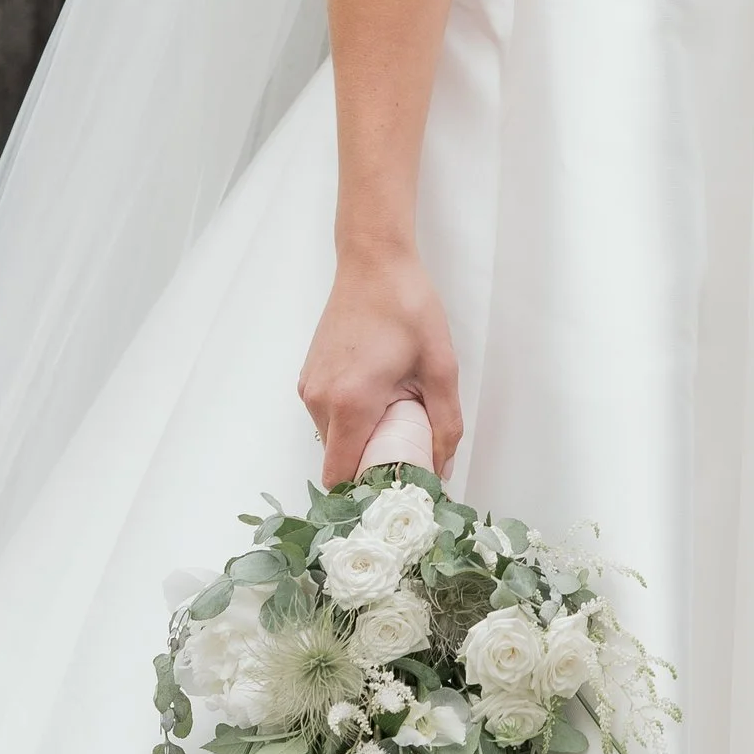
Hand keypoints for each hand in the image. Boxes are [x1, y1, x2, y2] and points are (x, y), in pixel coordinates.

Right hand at [298, 245, 463, 485]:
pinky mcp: (308, 377)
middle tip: (406, 451)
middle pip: (338, 461)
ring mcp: (309, 388)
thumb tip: (443, 470)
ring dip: (361, 438)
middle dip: (370, 464)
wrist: (374, 262)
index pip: (341, 476)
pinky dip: (350, 419)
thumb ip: (445, 424)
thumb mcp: (440, 366)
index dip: (365, 491)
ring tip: (395, 414)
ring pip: (332, 439)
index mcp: (350, 402)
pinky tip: (378, 396)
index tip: (394, 489)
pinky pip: (327, 416)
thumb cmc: (408, 307)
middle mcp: (319, 399)